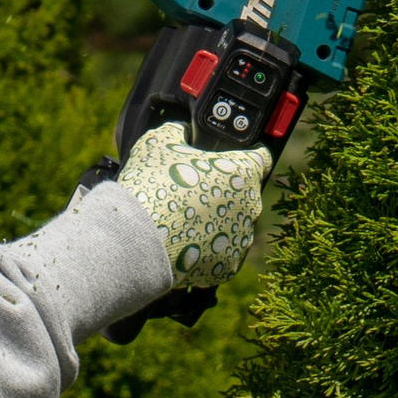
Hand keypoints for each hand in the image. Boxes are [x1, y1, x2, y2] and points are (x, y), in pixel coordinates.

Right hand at [116, 122, 269, 284]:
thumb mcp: (159, 141)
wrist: (136, 238)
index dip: (246, 156)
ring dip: (216, 222)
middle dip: (222, 192)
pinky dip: (207, 249)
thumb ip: (178, 131)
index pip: (260, 158)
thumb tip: (182, 131)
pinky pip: (222, 254)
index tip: (231, 161)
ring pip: (234, 226)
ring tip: (184, 220)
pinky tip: (185, 242)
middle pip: (243, 194)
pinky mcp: (228, 267)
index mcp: (242, 172)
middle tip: (192, 192)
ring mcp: (242, 240)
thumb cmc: (152, 186)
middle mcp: (251, 206)